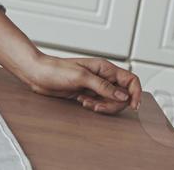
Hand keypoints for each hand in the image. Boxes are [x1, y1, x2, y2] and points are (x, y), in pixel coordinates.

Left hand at [15, 53, 140, 114]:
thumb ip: (103, 86)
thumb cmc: (54, 69)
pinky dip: (95, 106)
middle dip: (113, 104)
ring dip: (102, 106)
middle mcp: (103, 76)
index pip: (131, 79)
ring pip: (112, 102)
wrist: (37, 74)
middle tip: (97, 105)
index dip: (136, 92)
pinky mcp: (88, 94)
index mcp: (104, 68)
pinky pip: (101, 104)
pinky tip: (82, 102)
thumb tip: (123, 96)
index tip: (133, 105)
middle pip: (123, 95)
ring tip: (85, 102)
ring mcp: (96, 86)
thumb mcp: (80, 77)